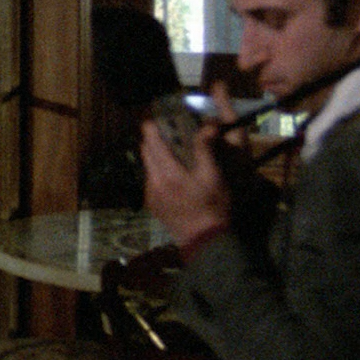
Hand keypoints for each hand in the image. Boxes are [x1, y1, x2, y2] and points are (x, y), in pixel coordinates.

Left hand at [141, 117, 233, 248]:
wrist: (204, 241)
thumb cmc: (213, 207)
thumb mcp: (213, 177)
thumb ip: (205, 149)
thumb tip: (207, 125)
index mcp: (167, 172)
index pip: (150, 139)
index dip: (153, 125)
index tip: (162, 118)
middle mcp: (153, 181)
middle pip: (145, 149)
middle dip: (155, 139)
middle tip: (171, 133)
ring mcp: (150, 194)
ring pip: (146, 165)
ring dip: (156, 155)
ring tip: (174, 153)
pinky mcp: (151, 203)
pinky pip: (149, 179)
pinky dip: (158, 171)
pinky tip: (174, 175)